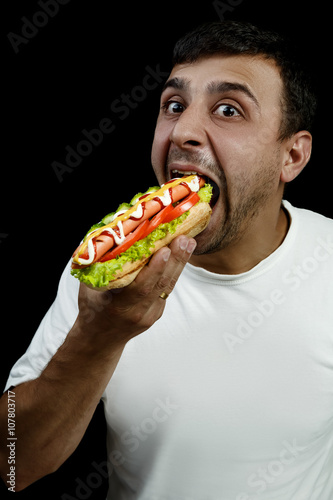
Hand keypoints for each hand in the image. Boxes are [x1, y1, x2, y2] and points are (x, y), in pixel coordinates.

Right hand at [76, 235, 196, 347]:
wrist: (100, 338)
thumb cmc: (92, 308)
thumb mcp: (88, 288)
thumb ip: (98, 267)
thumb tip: (108, 238)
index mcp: (119, 306)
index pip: (141, 288)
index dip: (154, 269)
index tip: (165, 250)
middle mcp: (137, 312)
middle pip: (160, 285)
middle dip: (174, 260)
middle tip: (184, 239)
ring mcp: (150, 314)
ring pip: (167, 286)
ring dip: (180, 263)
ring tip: (188, 242)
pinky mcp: (157, 312)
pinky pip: (166, 289)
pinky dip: (174, 270)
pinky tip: (180, 254)